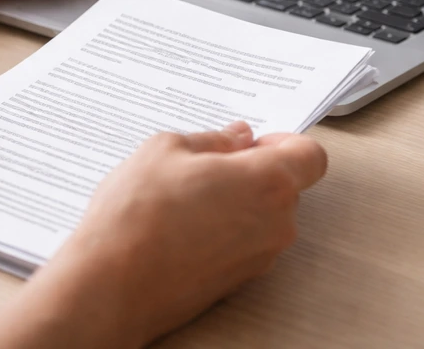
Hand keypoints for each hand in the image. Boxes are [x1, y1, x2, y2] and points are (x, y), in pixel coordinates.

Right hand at [37, 122, 328, 346]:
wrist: (112, 285)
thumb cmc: (138, 214)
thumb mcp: (166, 149)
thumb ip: (213, 140)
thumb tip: (236, 138)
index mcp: (268, 181)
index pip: (311, 156)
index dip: (283, 143)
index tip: (251, 144)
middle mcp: (276, 223)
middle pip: (286, 186)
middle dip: (253, 171)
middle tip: (206, 166)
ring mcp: (260, 258)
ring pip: (263, 216)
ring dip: (236, 201)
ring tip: (185, 197)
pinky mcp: (239, 282)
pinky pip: (244, 243)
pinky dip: (223, 230)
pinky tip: (182, 225)